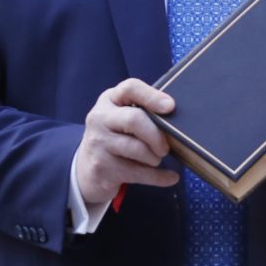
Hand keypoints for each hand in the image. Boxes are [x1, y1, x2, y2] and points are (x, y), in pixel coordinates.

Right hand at [75, 78, 181, 205]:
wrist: (87, 167)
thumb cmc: (117, 135)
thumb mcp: (124, 115)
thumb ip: (144, 110)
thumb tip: (177, 115)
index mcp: (110, 99)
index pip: (130, 88)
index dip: (152, 96)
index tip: (170, 107)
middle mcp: (100, 118)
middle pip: (134, 120)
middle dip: (156, 134)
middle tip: (166, 146)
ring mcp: (98, 143)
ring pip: (136, 148)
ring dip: (154, 157)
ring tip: (157, 158)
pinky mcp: (101, 167)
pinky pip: (137, 172)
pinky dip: (159, 177)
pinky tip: (171, 177)